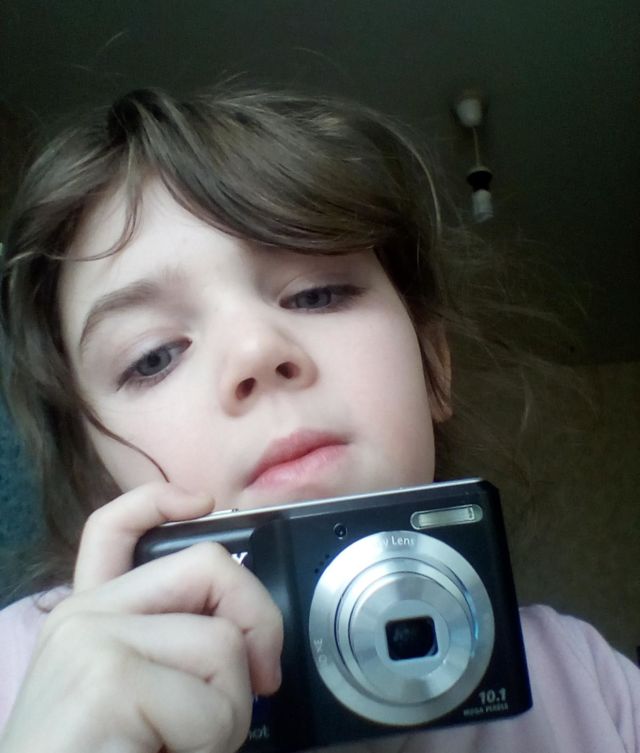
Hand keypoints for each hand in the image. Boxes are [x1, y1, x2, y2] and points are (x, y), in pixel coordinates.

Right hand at [0, 483, 282, 752]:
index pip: (113, 529)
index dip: (159, 501)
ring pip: (222, 642)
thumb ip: (170, 644)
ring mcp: (91, 640)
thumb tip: (244, 630)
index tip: (204, 501)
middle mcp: (83, 616)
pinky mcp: (108, 680)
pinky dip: (213, 744)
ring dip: (230, 711)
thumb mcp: (135, 692)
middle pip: (208, 565)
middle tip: (262, 681)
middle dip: (258, 619)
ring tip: (185, 744)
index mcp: (90, 616)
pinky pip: (212, 703)